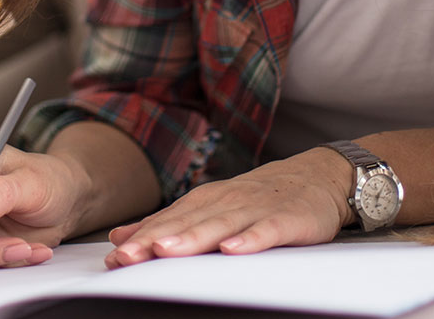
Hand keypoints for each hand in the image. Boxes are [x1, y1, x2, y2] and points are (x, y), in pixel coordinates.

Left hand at [102, 150, 350, 267]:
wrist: (318, 176)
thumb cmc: (260, 198)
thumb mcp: (211, 206)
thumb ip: (168, 223)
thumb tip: (121, 236)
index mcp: (206, 201)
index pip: (168, 221)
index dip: (141, 238)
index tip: (115, 257)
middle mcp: (227, 201)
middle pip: (187, 223)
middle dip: (156, 240)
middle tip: (129, 256)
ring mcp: (257, 209)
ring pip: (220, 225)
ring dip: (193, 238)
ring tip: (168, 251)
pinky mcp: (287, 219)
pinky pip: (267, 231)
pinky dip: (250, 239)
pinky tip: (233, 249)